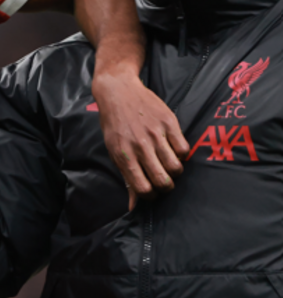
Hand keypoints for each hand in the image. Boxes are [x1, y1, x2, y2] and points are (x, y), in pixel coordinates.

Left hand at [90, 70, 188, 208]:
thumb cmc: (114, 124)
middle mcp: (140, 146)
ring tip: (168, 165)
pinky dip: (181, 154)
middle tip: (163, 181)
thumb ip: (126, 177)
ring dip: (174, 172)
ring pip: (176, 167)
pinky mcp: (169, 122)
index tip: (151, 192)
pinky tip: (173, 150)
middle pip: (163, 180)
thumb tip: (133, 206)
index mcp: (123, 155)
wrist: (118, 91)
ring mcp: (155, 134)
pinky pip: (184, 149)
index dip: (150, 196)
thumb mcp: (113, 150)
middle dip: (166, 187)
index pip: (143, 188)